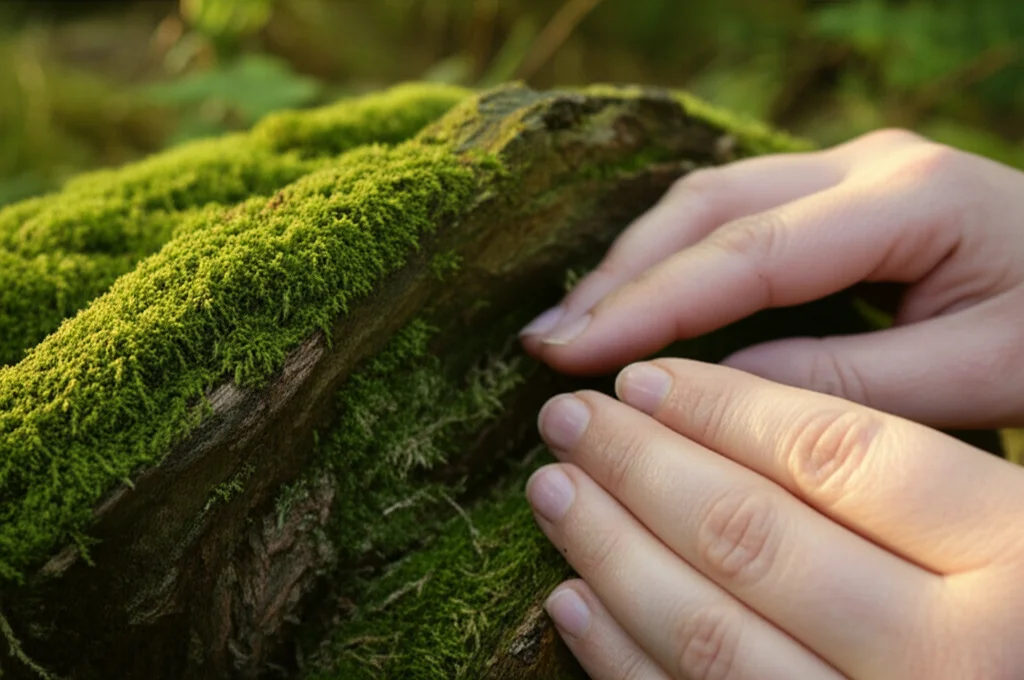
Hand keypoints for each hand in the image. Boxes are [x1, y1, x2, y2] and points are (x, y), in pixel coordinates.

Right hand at [520, 130, 1023, 427]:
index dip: (649, 303)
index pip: (748, 251)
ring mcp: (847, 171)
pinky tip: (628, 302)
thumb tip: (712, 387)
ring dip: (632, 265)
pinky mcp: (834, 196)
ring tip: (566, 327)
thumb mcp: (981, 371)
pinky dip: (669, 261)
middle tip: (544, 341)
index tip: (570, 353)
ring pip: (708, 202)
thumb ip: (849, 382)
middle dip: (619, 276)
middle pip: (708, 208)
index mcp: (909, 198)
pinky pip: (729, 216)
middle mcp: (864, 165)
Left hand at [527, 359, 1023, 678]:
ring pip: (709, 632)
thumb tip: (725, 412)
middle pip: (750, 534)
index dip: (718, 406)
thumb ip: (902, 483)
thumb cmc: (1023, 612)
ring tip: (553, 489)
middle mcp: (953, 656)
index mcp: (1018, 558)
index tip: (641, 379)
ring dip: (608, 550)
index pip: (833, 452)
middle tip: (568, 419)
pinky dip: (622, 654)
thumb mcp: (1012, 528)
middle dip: (635, 465)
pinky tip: (574, 599)